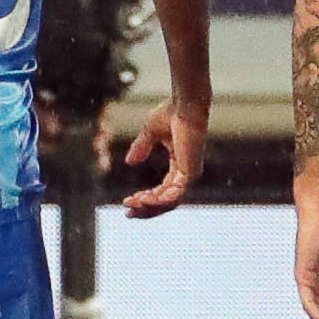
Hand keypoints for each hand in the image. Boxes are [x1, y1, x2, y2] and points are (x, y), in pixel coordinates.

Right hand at [122, 96, 206, 216]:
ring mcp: (190, 174)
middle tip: (128, 213)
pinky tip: (143, 200)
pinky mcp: (190, 173)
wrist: (184, 104)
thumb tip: (130, 162)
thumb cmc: (172, 112)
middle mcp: (186, 173)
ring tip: (132, 205)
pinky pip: (175, 195)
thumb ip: (142, 147)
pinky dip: (159, 200)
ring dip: (149, 206)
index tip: (127, 200)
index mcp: (180, 165)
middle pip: (166, 202)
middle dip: (146, 209)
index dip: (146, 198)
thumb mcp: (151, 132)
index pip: (164, 190)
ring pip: (170, 202)